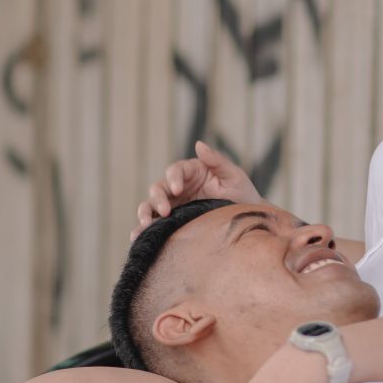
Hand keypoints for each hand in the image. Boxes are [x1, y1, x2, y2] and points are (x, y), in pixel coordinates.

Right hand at [135, 140, 260, 233]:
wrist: (247, 221)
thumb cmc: (242, 194)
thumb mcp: (234, 176)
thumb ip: (217, 160)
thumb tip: (199, 144)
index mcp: (192, 171)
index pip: (175, 170)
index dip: (173, 178)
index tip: (177, 189)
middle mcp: (179, 187)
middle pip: (158, 188)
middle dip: (157, 199)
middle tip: (165, 211)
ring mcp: (174, 205)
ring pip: (151, 206)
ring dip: (145, 214)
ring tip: (144, 226)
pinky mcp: (172, 221)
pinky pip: (154, 224)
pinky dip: (143, 230)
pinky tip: (136, 238)